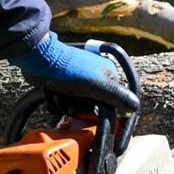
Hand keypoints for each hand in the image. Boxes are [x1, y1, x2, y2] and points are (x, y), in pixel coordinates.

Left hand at [8, 34, 139, 112]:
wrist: (38, 59)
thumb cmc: (68, 69)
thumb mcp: (96, 84)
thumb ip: (116, 96)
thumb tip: (135, 107)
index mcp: (107, 76)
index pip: (110, 106)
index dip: (99, 114)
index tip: (88, 114)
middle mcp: (94, 79)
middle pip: (90, 109)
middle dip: (76, 108)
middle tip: (70, 98)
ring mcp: (77, 83)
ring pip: (74, 108)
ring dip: (63, 104)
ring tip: (58, 93)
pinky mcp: (62, 86)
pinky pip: (62, 104)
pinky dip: (55, 102)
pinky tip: (51, 93)